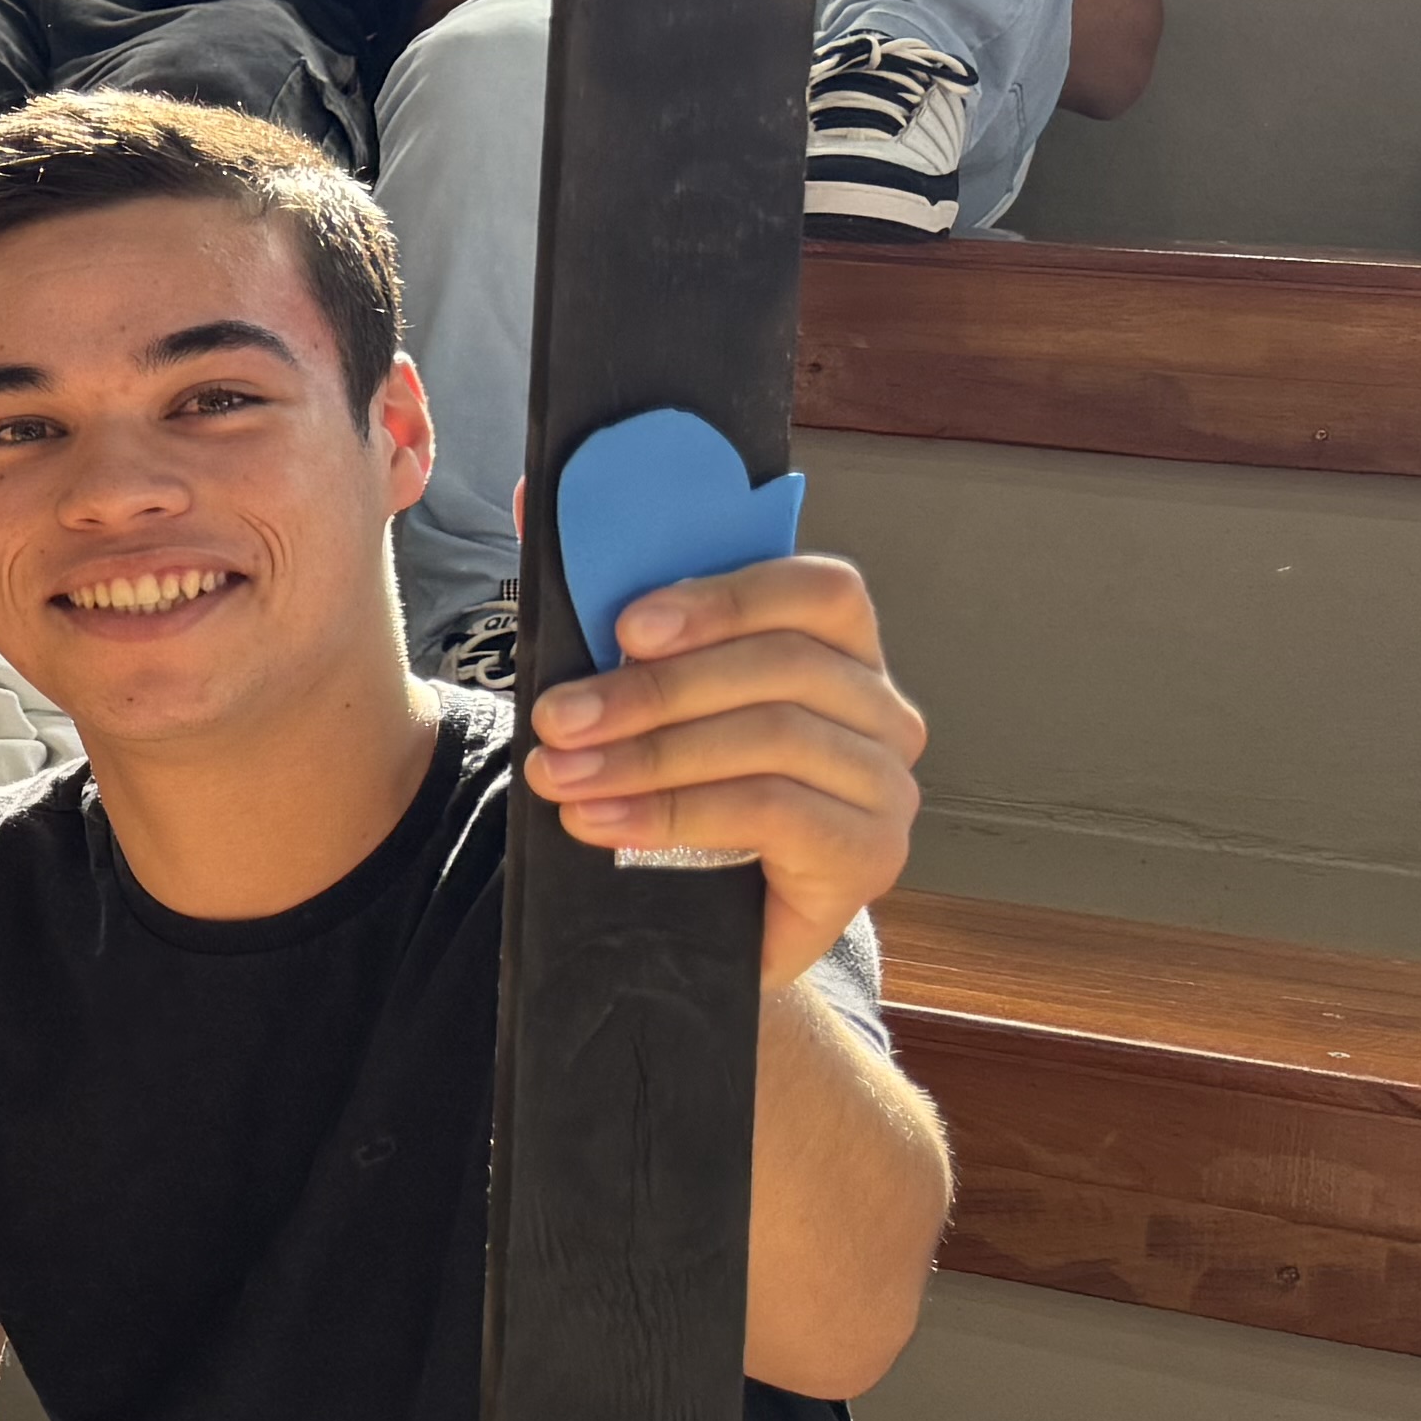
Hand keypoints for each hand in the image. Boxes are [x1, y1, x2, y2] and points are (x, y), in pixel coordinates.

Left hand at [521, 550, 923, 978]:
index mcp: (839, 648)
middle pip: (784, 667)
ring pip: (776, 739)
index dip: (724, 597)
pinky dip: (679, 813)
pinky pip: (777, 813)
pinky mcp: (871, 855)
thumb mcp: (638, 693)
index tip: (625, 627)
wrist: (698, 921)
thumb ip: (604, 603)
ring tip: (564, 778)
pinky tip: (608, 824)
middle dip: (654, 691)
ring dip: (651, 755)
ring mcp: (886, 785)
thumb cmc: (675, 787)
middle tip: (559, 720)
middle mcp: (881, 709)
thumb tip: (534, 499)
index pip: (816, 590)